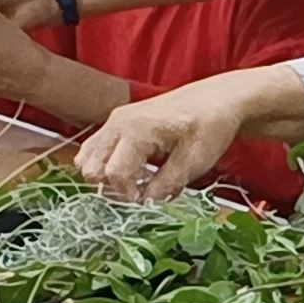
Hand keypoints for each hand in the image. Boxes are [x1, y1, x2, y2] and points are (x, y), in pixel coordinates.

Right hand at [75, 85, 246, 200]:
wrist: (216, 100)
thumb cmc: (210, 126)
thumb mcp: (196, 160)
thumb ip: (168, 183)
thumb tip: (147, 202)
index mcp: (137, 129)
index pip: (114, 173)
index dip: (127, 194)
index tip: (146, 201)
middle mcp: (118, 122)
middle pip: (90, 166)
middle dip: (110, 187)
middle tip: (138, 193)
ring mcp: (115, 120)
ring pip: (87, 157)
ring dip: (104, 176)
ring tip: (135, 181)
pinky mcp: (118, 122)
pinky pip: (96, 148)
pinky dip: (106, 164)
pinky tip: (133, 170)